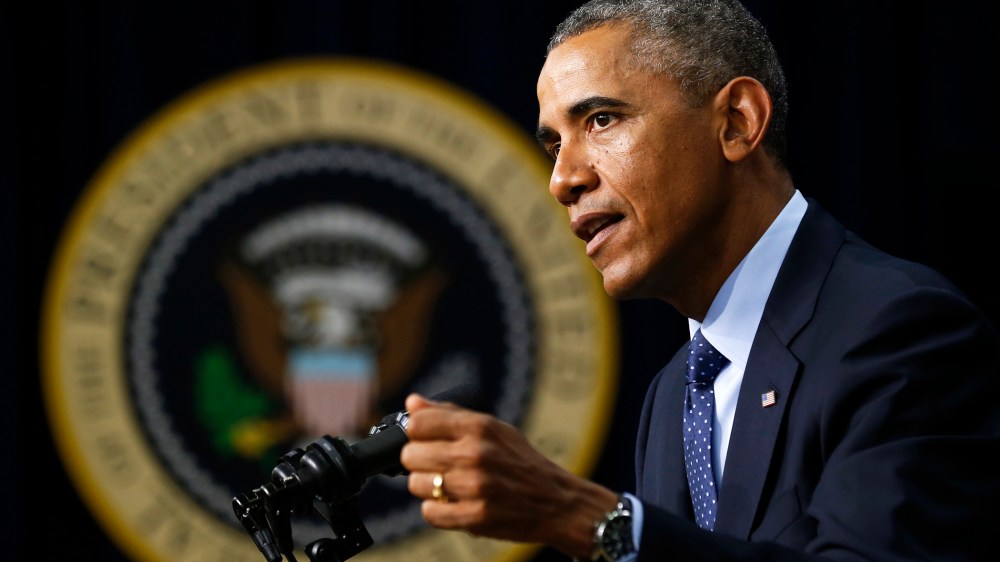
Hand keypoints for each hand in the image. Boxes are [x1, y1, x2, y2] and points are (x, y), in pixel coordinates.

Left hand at [400, 393, 618, 557]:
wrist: (557, 501)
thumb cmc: (521, 462)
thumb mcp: (493, 428)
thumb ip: (450, 414)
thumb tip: (412, 402)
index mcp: (479, 427)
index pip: (418, 423)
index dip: (415, 433)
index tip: (424, 440)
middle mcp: (475, 453)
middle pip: (411, 455)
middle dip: (419, 462)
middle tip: (437, 466)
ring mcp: (475, 486)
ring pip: (416, 485)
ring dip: (427, 488)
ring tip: (447, 487)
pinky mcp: (476, 517)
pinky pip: (430, 513)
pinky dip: (436, 510)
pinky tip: (452, 504)